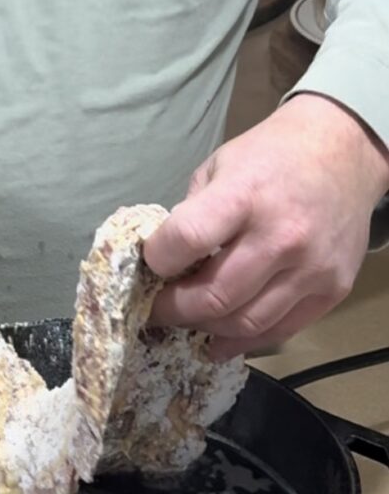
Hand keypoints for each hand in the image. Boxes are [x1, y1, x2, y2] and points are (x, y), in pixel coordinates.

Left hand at [144, 95, 388, 358]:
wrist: (344, 152)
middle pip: (214, 296)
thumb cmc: (271, 156)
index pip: (188, 239)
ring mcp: (311, 268)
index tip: (149, 266)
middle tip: (155, 310)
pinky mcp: (332, 290)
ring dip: (206, 329)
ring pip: (245, 324)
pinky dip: (243, 341)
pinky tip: (220, 338)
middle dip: (173, 310)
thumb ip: (194, 213)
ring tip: (187, 321)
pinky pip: (280, 330)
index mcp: (244, 195)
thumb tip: (165, 260)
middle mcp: (281, 236)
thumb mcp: (220, 165)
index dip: (157, 260)